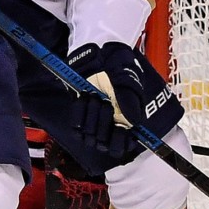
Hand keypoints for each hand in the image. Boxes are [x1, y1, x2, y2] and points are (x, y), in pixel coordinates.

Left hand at [66, 41, 183, 156]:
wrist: (98, 60)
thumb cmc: (117, 70)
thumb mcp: (129, 81)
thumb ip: (131, 100)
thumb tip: (133, 122)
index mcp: (125, 124)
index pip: (120, 149)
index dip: (118, 141)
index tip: (120, 127)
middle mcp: (108, 129)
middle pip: (103, 144)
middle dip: (103, 121)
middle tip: (106, 102)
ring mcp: (92, 126)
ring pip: (89, 137)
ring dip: (91, 115)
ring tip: (95, 97)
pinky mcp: (79, 119)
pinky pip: (76, 127)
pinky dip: (79, 112)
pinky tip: (84, 98)